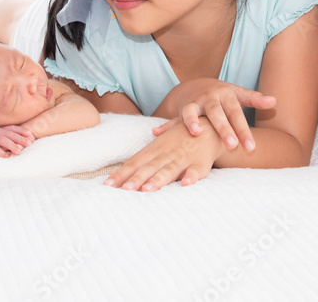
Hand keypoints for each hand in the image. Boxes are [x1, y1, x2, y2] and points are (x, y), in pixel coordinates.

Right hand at [0, 126, 35, 156]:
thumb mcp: (0, 138)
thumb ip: (10, 139)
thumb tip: (26, 142)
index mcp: (1, 129)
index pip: (13, 128)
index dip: (21, 130)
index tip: (30, 134)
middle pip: (9, 134)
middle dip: (20, 139)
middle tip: (28, 144)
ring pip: (2, 140)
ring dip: (11, 145)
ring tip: (18, 151)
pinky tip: (5, 156)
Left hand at [106, 118, 224, 191]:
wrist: (209, 126)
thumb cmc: (180, 137)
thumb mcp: (158, 143)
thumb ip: (140, 155)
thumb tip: (114, 169)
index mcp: (155, 149)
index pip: (135, 162)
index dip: (122, 173)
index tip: (108, 184)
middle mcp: (166, 153)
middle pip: (149, 168)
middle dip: (136, 179)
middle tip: (124, 190)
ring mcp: (183, 157)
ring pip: (169, 170)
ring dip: (158, 180)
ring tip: (147, 189)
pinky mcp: (200, 162)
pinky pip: (195, 170)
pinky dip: (190, 177)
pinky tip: (185, 184)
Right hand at [153, 79, 274, 151]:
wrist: (197, 86)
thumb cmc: (223, 96)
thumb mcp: (239, 95)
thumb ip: (255, 99)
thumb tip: (275, 101)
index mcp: (226, 95)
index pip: (237, 113)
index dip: (244, 130)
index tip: (250, 147)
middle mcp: (209, 98)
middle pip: (217, 113)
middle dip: (223, 129)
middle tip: (231, 145)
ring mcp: (194, 103)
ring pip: (193, 112)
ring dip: (192, 121)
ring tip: (195, 132)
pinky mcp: (182, 109)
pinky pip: (174, 119)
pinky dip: (166, 126)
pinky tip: (157, 134)